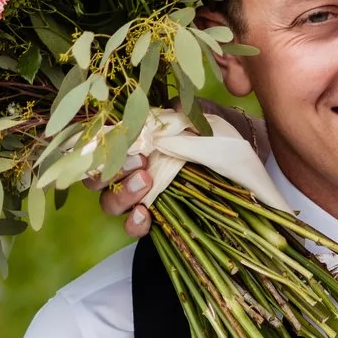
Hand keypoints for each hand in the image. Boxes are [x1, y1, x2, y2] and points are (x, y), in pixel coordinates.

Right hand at [87, 103, 268, 238]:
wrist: (240, 165)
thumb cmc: (213, 138)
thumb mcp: (202, 120)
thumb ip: (185, 113)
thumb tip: (173, 110)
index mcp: (132, 143)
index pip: (102, 145)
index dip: (106, 144)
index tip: (132, 142)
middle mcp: (128, 171)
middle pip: (97, 175)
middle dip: (112, 169)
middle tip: (140, 163)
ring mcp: (137, 197)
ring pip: (109, 202)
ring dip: (122, 193)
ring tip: (146, 183)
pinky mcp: (152, 220)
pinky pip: (131, 227)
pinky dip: (134, 223)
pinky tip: (145, 215)